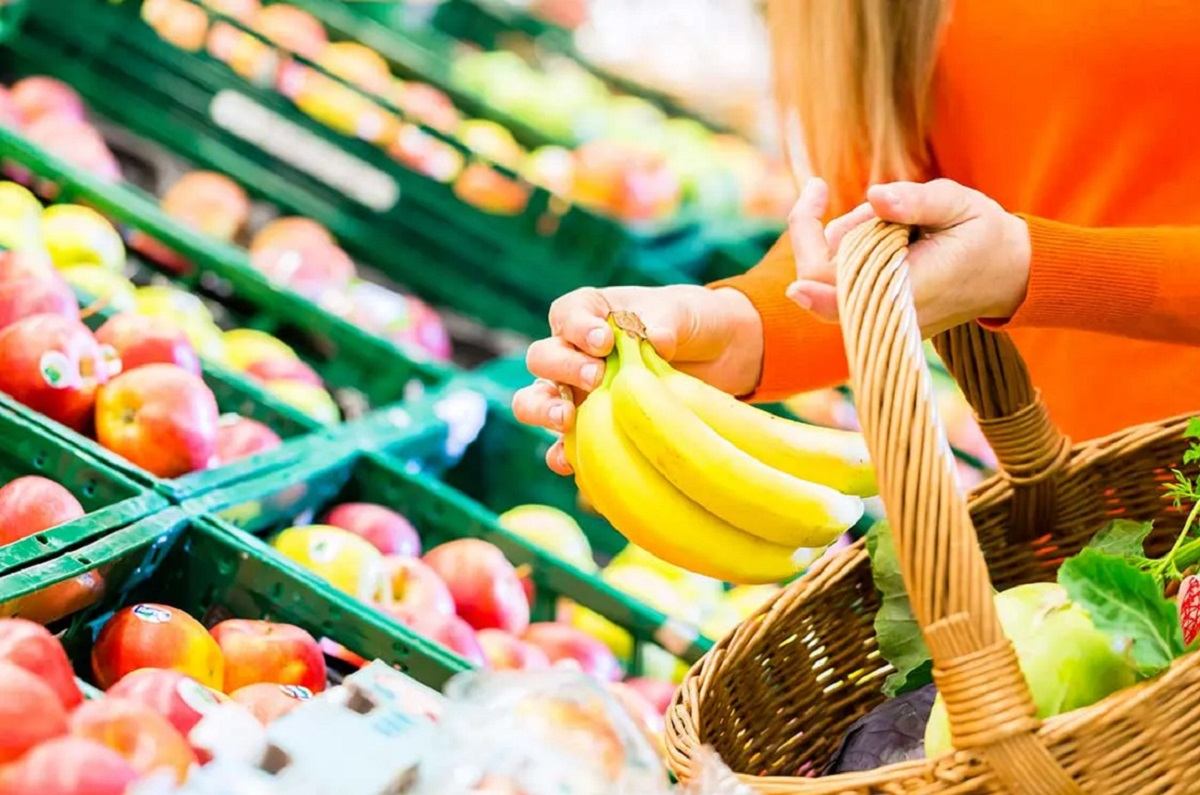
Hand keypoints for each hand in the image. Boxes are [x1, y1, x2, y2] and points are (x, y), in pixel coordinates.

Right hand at [512, 284, 763, 474]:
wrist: (716, 358)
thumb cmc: (691, 324)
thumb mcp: (684, 312)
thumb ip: (665, 320)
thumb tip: (655, 340)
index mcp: (591, 313)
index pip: (566, 315)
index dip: (576, 328)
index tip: (603, 341)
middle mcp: (575, 352)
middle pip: (543, 358)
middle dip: (563, 368)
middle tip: (595, 377)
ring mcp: (578, 393)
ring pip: (536, 400)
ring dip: (543, 409)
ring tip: (566, 418)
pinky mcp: (591, 429)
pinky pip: (564, 445)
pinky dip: (562, 454)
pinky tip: (572, 462)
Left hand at [786, 177, 1031, 336]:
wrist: (1008, 274)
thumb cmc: (984, 235)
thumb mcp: (959, 205)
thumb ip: (917, 201)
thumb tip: (876, 196)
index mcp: (907, 288)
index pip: (836, 287)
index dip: (809, 260)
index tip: (808, 225)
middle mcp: (887, 313)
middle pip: (820, 279)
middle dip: (826, 232)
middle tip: (843, 197)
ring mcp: (881, 320)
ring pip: (831, 277)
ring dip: (847, 239)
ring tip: (897, 222)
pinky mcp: (878, 315)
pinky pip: (844, 284)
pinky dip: (852, 252)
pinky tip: (887, 235)